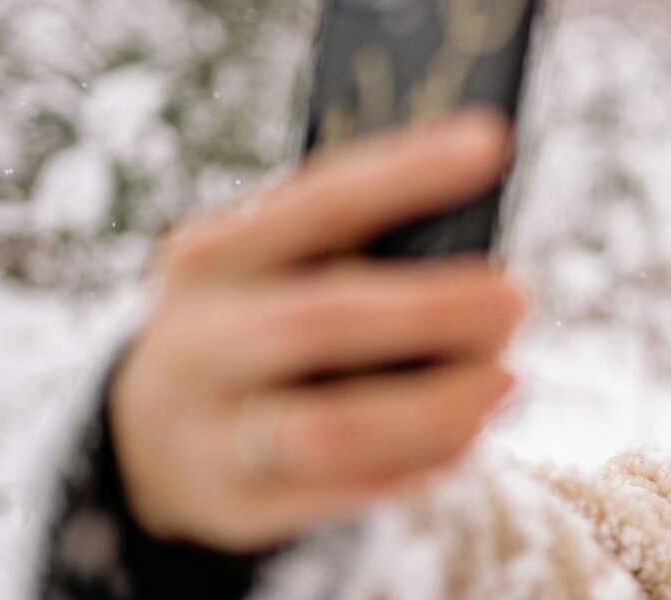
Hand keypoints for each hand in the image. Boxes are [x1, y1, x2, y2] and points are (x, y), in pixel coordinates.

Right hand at [108, 110, 524, 552]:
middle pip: (324, 320)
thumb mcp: (273, 272)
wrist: (152, 441)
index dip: (405, 172)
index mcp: (210, 258)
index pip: (315, 202)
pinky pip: (346, 491)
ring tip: (507, 380)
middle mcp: (196, 342)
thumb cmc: (259, 324)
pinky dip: (422, 462)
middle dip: (434, 309)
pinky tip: (471, 434)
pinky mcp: (241, 507)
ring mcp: (208, 434)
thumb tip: (483, 259)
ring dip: (438, 406)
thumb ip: (357, 255)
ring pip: (334, 429)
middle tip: (518, 299)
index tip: (489, 144)